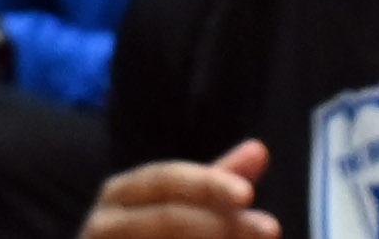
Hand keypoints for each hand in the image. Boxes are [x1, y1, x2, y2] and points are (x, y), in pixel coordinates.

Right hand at [83, 143, 276, 238]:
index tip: (249, 193)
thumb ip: (215, 183)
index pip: (164, 179)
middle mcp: (107, 221)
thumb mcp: (183, 206)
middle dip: (219, 223)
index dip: (206, 184)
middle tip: (271, 228)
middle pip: (166, 218)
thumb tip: (260, 148)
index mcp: (122, 193)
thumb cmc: (151, 234)